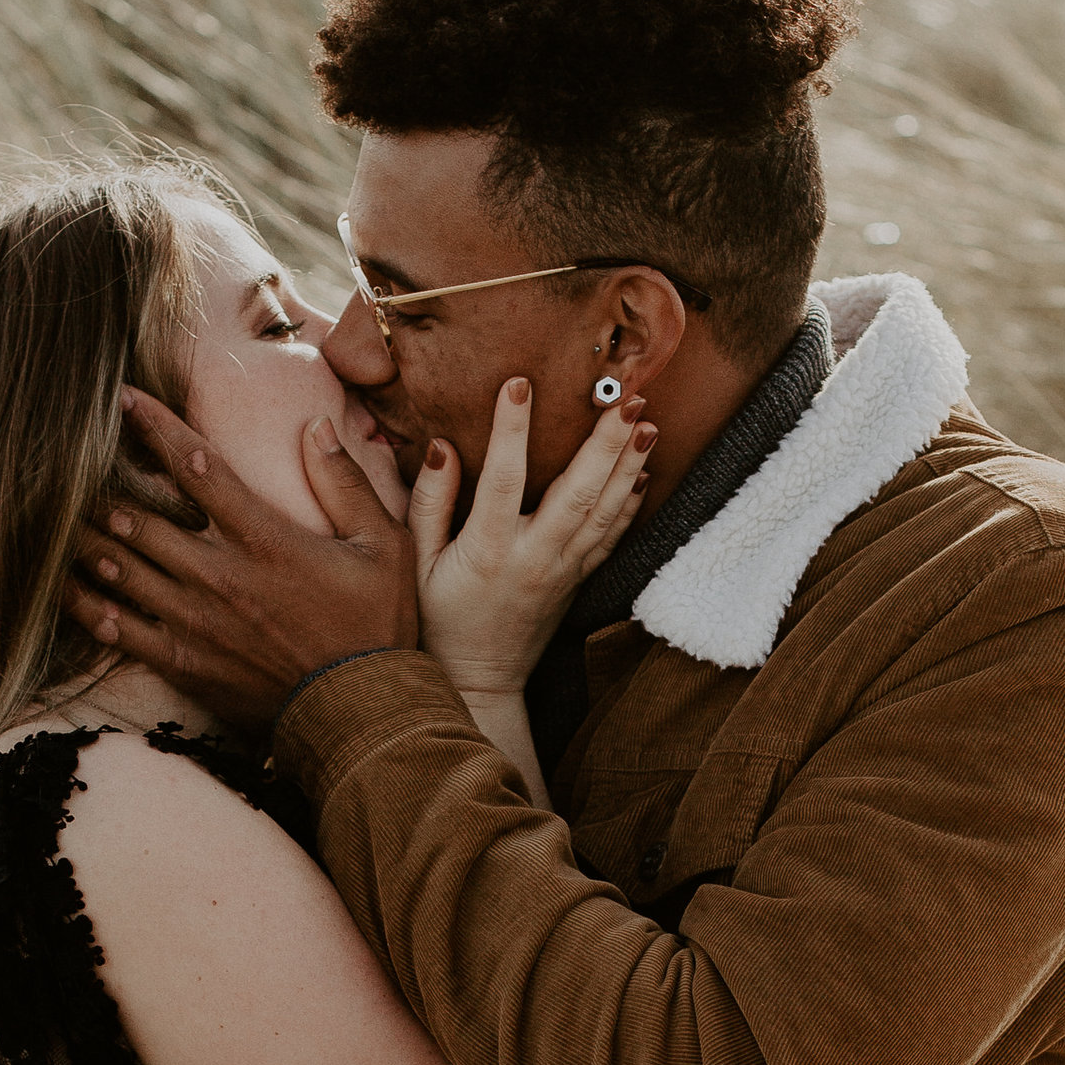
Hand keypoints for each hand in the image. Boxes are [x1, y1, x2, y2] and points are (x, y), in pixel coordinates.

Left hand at [70, 389, 418, 730]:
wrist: (360, 713)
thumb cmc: (376, 628)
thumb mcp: (384, 547)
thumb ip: (347, 484)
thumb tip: (317, 426)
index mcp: (264, 538)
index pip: (198, 466)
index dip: (155, 426)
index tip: (124, 398)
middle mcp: (218, 575)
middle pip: (138, 517)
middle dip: (100, 486)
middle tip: (69, 463)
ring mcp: (194, 621)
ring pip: (119, 568)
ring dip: (85, 540)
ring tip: (54, 516)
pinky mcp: (183, 662)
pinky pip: (119, 629)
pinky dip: (88, 605)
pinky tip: (64, 586)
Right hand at [408, 380, 654, 698]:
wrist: (480, 680)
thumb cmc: (440, 620)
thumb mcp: (417, 564)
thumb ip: (428, 504)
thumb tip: (441, 445)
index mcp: (488, 549)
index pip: (502, 478)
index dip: (511, 431)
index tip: (520, 384)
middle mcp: (534, 558)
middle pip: (578, 492)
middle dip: (605, 442)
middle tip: (627, 398)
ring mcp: (563, 571)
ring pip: (606, 511)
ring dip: (630, 464)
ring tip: (647, 422)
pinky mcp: (579, 581)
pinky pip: (613, 538)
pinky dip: (631, 504)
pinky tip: (643, 471)